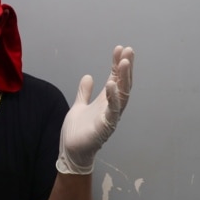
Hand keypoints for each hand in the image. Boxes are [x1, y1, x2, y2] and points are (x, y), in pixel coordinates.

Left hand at [57, 46, 133, 174]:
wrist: (71, 151)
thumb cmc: (77, 132)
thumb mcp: (79, 106)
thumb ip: (84, 92)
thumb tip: (88, 76)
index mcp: (106, 101)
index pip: (115, 79)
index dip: (117, 64)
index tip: (120, 49)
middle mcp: (111, 107)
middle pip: (123, 84)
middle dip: (126, 67)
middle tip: (128, 50)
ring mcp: (110, 116)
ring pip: (122, 95)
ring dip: (124, 78)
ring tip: (124, 62)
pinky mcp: (105, 126)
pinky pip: (113, 111)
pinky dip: (113, 98)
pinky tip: (111, 85)